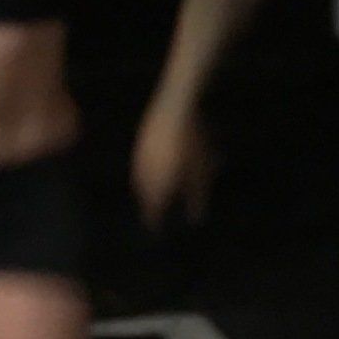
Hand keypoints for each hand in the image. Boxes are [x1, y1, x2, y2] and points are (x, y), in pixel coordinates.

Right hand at [132, 102, 215, 230]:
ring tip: (156, 192)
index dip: (155, 222)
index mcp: (156, 186)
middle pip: (143, 197)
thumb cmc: (191, 143)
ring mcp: (138, 158)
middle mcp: (143, 175)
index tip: (156, 231)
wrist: (173, 107)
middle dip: (150, 205)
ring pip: (140, 181)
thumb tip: (195, 218)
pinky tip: (156, 167)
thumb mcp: (200, 172)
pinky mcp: (140, 142)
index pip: (152, 212)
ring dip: (147, 189)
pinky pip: (141, 166)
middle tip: (154, 211)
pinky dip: (147, 173)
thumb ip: (197, 196)